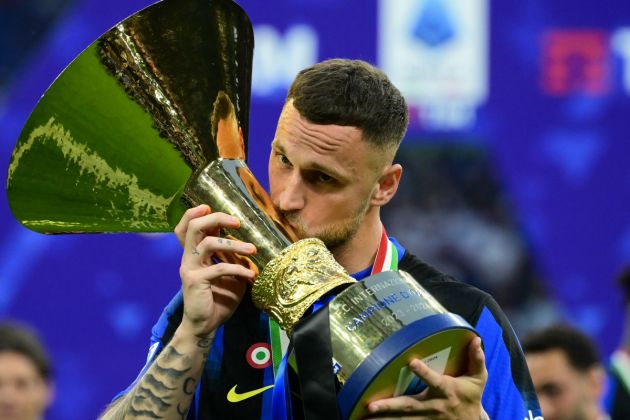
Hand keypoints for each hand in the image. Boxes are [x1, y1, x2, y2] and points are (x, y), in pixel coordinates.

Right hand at [177, 210, 256, 337]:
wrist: (205, 325)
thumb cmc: (218, 298)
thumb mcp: (228, 273)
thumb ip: (232, 257)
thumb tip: (249, 243)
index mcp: (193, 253)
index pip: (186, 227)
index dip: (193, 213)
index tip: (209, 206)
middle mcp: (188, 257)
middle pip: (193, 228)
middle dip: (215, 218)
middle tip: (236, 222)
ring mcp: (190, 268)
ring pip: (208, 243)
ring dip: (233, 244)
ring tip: (252, 249)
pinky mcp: (195, 281)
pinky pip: (218, 268)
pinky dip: (237, 268)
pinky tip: (250, 275)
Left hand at [366, 337, 487, 418]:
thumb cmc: (471, 397)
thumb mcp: (478, 379)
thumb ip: (476, 359)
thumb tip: (475, 339)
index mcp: (446, 390)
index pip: (434, 380)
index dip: (423, 372)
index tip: (411, 362)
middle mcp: (433, 406)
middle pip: (409, 406)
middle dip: (390, 406)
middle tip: (371, 406)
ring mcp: (425, 419)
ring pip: (402, 419)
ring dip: (383, 419)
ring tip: (365, 416)